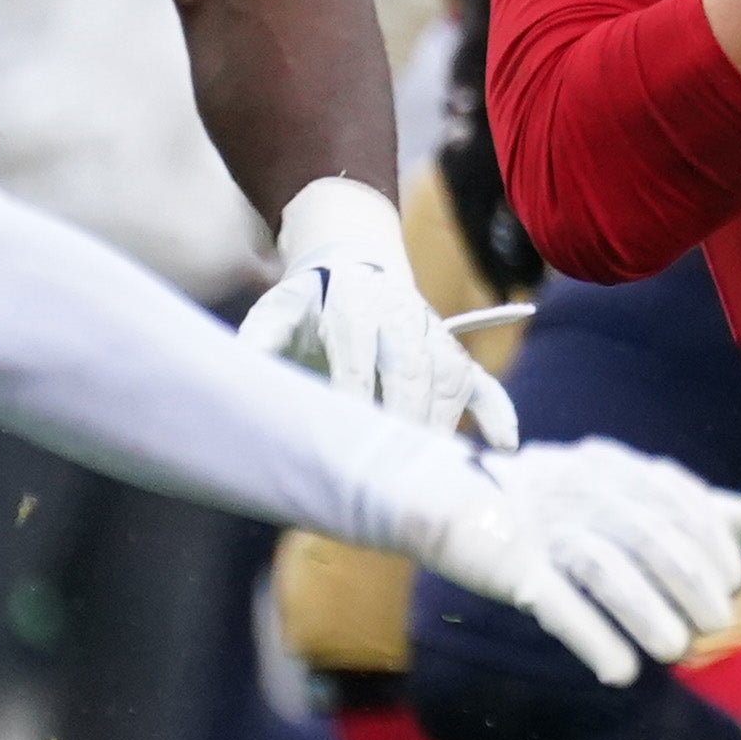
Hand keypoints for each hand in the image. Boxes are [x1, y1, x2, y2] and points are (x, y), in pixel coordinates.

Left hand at [237, 176, 520, 447]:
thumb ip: (258, 337)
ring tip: (433, 476)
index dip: (353, 393)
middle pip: (411, 367)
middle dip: (405, 414)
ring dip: (443, 424)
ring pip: (450, 377)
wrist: (353, 263)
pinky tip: (503, 448)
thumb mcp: (276, 309)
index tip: (347, 435)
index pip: (356, 355)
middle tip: (396, 467)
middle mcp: (401, 318)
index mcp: (353, 308)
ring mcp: (433, 335)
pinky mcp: (454, 352)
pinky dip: (498, 412)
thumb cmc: (309, 301)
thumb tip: (238, 367)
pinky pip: (484, 382)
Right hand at [413, 438, 740, 684]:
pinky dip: (593, 637)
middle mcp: (583, 491)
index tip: (730, 584)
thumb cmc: (545, 501)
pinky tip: (621, 672)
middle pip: (653, 536)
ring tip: (674, 653)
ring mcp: (543, 527)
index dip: (715, 545)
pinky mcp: (509, 564)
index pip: (682, 501)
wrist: (443, 492)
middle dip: (693, 585)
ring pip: (609, 570)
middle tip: (712, 627)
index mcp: (613, 469)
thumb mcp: (615, 491)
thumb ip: (685, 508)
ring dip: (649, 615)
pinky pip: (556, 603)